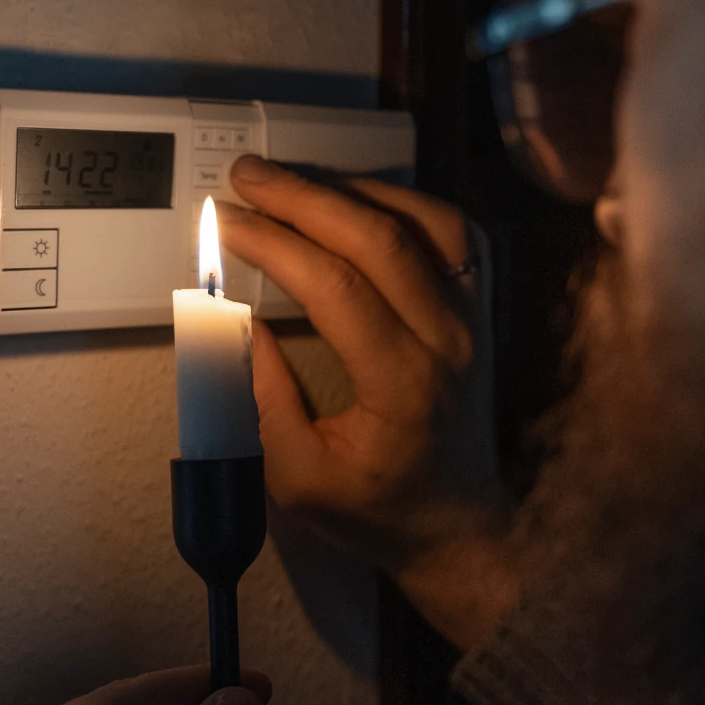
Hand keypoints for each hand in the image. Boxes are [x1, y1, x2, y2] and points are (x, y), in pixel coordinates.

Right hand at [220, 155, 515, 648]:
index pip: (335, 286)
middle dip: (305, 196)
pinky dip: (406, 203)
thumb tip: (231, 318)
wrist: (461, 528)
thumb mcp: (298, 476)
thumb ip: (261, 397)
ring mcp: (473, 319)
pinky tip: (358, 200)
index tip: (224, 222)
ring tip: (295, 183)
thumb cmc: (379, 510)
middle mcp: (447, 340)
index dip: (274, 243)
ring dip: (356, 190)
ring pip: (427, 221)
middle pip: (380, 238)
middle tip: (246, 176)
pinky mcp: (481, 311)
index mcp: (401, 384)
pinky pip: (456, 234)